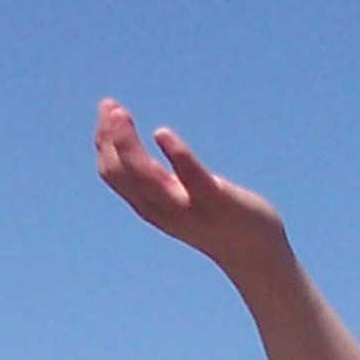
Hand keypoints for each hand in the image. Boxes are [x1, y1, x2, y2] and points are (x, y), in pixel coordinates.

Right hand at [93, 100, 287, 272]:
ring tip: (121, 114)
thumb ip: (158, 179)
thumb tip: (144, 153)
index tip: (108, 107)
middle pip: (122, 175)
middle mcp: (163, 209)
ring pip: (145, 179)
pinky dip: (174, 155)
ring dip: (127, 146)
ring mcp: (188, 207)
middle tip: (110, 105)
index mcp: (152, 204)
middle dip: (110, 139)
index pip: (114, 174)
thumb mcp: (178, 196)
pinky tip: (161, 133)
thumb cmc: (216, 219)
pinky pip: (191, 178)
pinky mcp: (216, 201)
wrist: (256, 254)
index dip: (104, 141)